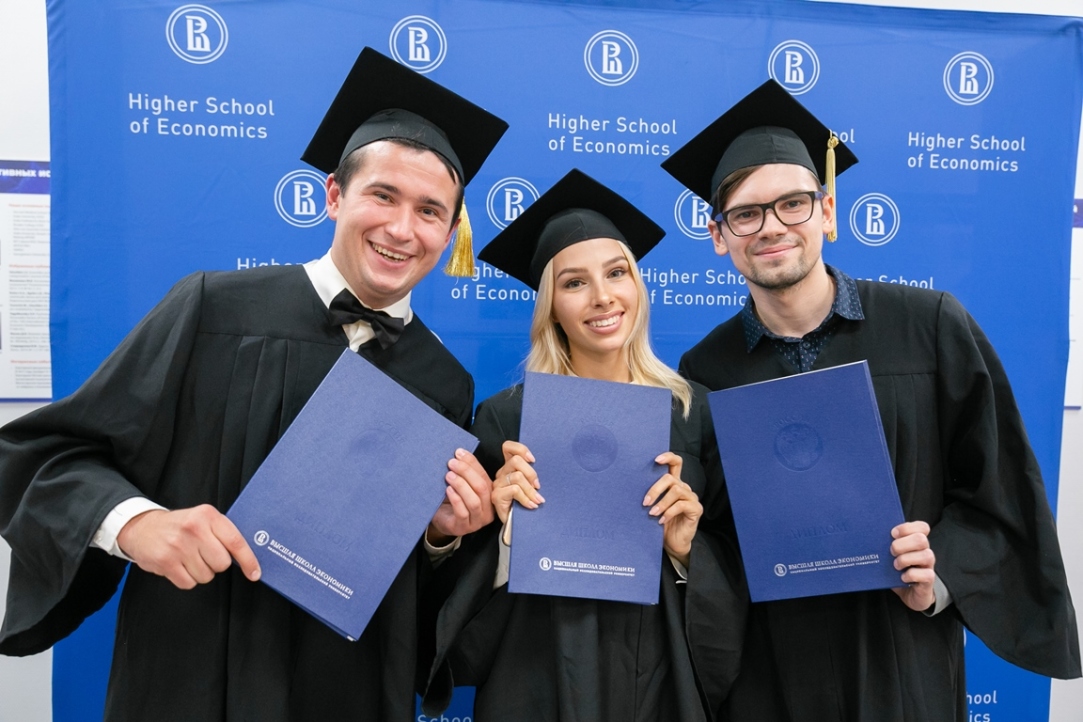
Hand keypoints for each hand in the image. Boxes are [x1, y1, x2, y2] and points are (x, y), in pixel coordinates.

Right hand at [116, 504, 260, 589]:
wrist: (142, 527)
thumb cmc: (179, 525)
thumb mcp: (203, 518)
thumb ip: (223, 532)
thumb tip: (247, 556)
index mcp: (208, 515)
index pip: (236, 542)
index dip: (248, 560)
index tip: (255, 573)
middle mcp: (194, 529)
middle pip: (222, 563)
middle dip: (216, 564)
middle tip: (203, 555)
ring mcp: (178, 545)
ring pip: (206, 576)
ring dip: (200, 572)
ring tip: (188, 558)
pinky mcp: (165, 561)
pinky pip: (189, 583)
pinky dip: (186, 579)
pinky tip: (179, 565)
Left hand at [428, 448, 494, 543]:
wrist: (441, 520)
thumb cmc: (452, 500)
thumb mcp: (462, 485)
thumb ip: (465, 472)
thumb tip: (460, 453)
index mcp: (490, 496)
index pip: (485, 476)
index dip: (472, 463)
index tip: (458, 453)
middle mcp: (488, 509)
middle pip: (482, 488)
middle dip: (466, 472)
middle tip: (452, 463)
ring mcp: (477, 521)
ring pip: (474, 501)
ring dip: (461, 485)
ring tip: (449, 475)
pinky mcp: (464, 528)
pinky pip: (463, 513)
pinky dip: (456, 499)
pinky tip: (448, 490)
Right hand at [491, 441, 542, 525]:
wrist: (518, 526)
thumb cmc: (527, 505)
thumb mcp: (532, 486)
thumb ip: (532, 475)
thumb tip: (544, 467)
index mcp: (509, 468)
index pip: (508, 447)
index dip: (521, 449)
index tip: (533, 460)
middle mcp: (501, 474)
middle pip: (516, 461)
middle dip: (531, 473)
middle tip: (538, 487)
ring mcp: (497, 485)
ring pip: (516, 476)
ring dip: (530, 490)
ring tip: (537, 500)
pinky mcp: (496, 496)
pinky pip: (514, 490)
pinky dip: (526, 498)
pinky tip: (531, 505)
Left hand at [644, 452, 700, 567]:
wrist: (672, 543)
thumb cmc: (660, 523)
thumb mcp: (653, 506)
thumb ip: (650, 494)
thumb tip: (630, 485)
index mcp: (674, 483)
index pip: (676, 463)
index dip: (668, 457)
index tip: (656, 460)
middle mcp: (684, 488)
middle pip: (670, 478)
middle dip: (655, 489)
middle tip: (645, 502)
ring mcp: (691, 498)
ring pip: (676, 490)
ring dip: (661, 502)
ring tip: (652, 513)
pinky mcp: (696, 509)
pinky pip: (681, 505)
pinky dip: (668, 512)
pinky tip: (661, 521)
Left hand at [890, 520, 935, 611]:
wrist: (910, 593)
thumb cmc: (898, 571)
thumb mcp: (891, 556)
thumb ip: (887, 545)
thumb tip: (870, 536)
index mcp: (916, 542)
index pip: (922, 527)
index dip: (907, 527)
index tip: (893, 534)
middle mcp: (925, 551)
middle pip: (921, 539)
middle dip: (902, 544)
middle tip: (891, 552)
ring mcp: (929, 565)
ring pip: (926, 555)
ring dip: (906, 560)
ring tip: (895, 566)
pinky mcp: (929, 579)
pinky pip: (926, 574)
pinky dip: (911, 575)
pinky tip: (902, 578)